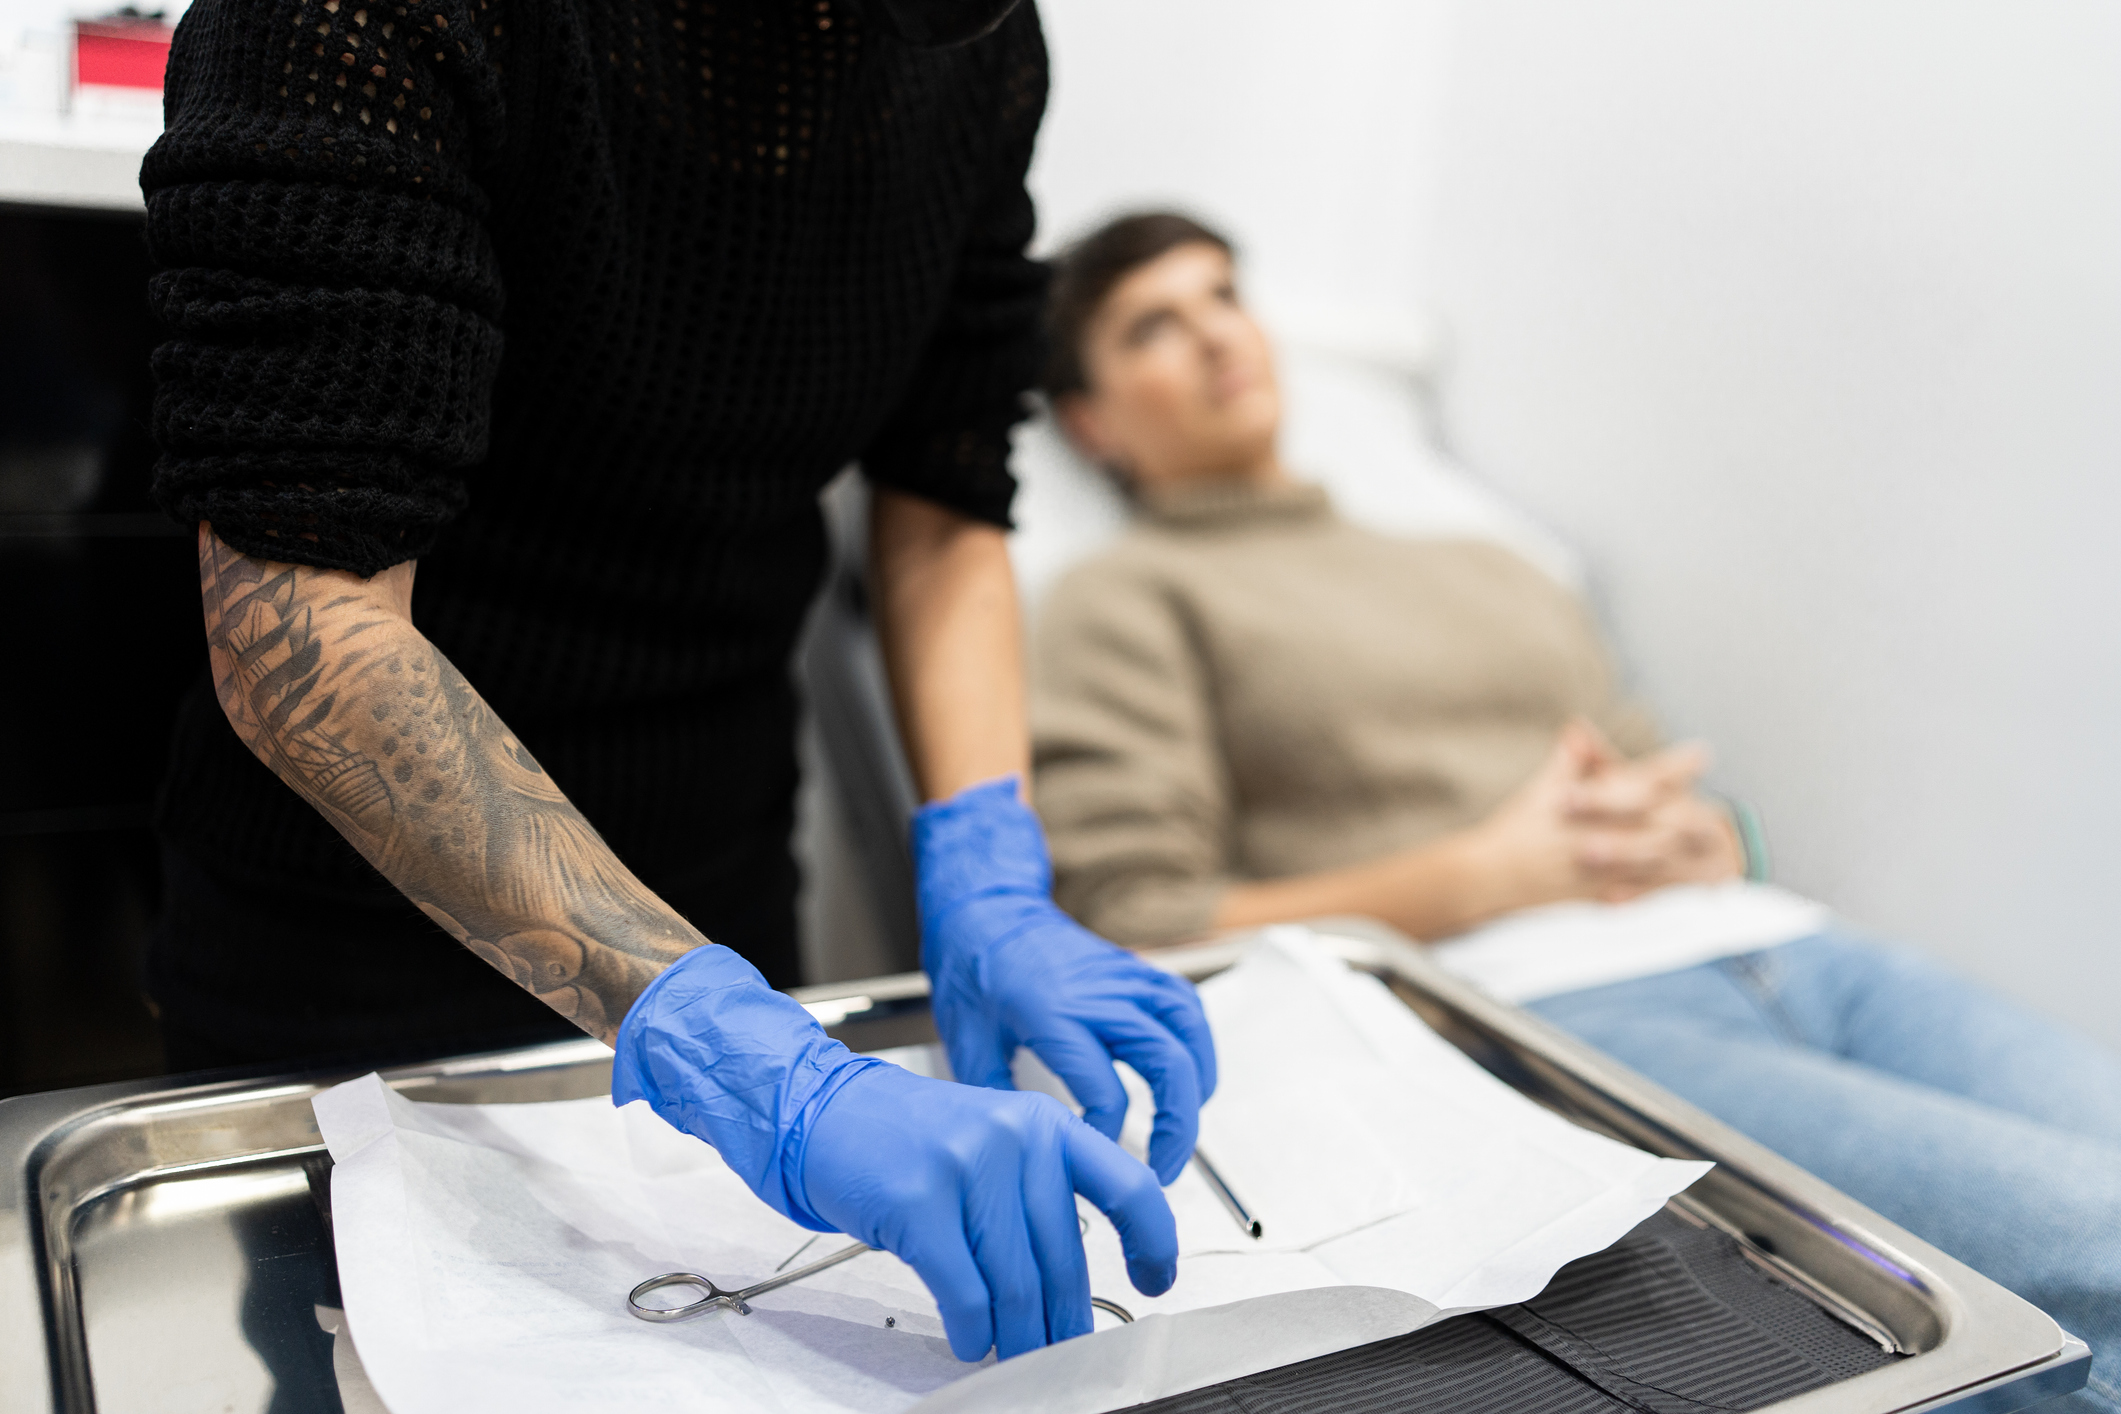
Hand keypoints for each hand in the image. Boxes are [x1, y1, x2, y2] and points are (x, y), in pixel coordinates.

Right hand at [802, 1063, 1177, 1359]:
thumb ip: (1039, 1189)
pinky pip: (965, 1293)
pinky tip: (971, 1341)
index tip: (1157, 1280)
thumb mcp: (994, 1138)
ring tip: (1018, 1355)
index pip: (1128, 1185)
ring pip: (1017, 1284)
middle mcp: (1014, 1138)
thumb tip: (1074, 1278)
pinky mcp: (919, 1203)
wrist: (824, 1111)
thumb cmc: (909, 1139)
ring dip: (1021, 1336)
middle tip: (1064, 1351)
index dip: (1153, 1240)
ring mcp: (966, 1167)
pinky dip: (974, 1331)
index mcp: (1045, 1123)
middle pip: (1065, 1258)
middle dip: (1065, 1320)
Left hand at [913, 777, 1217, 1184]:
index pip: (1104, 1092)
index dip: (1106, 1139)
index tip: (1094, 1164)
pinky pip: (1185, 1006)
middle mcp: (1100, 993)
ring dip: (1197, 1087)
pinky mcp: (1135, 970)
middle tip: (1162, 1170)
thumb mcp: (967, 1042)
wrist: (986, 908)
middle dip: (1176, 1128)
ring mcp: (1124, 977)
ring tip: (1182, 1129)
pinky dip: (1197, 1046)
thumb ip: (999, 1101)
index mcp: (1054, 1014)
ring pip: (1188, 1033)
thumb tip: (1022, 1152)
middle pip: (1167, 1063)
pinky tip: (1188, 1076)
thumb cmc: (972, 968)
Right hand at [1457, 722, 1738, 913]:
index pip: (1635, 778)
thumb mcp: (1541, 789)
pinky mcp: (1596, 895)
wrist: (1488, 875)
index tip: (1701, 754)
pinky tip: (1694, 892)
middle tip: (1723, 809)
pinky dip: (1670, 891)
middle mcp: (1594, 832)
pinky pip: (1640, 894)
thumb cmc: (1516, 828)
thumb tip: (1579, 728)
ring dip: (1688, 854)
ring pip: (1653, 859)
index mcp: (1585, 801)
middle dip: (1691, 813)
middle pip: (1654, 820)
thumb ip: (1569, 760)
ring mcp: (1596, 867)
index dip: (1671, 765)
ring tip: (1721, 848)